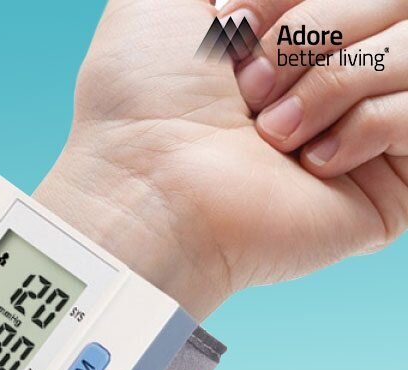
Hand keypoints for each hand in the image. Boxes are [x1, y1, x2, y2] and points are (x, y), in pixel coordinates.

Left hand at [37, 0, 407, 319]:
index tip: (234, 28)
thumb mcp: (168, 2)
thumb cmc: (147, 96)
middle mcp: (328, 77)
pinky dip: (365, 126)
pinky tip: (310, 166)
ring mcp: (362, 131)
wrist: (152, 190)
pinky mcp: (389, 183)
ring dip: (334, 82)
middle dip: (311, 32)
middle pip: (390, 4)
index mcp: (288, 35)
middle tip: (249, 92)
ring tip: (271, 135)